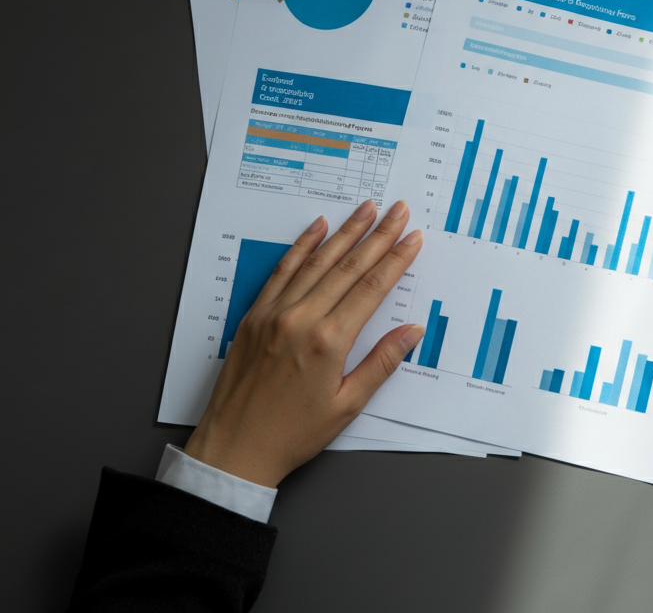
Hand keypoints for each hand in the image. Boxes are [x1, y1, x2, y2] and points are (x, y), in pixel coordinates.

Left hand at [184, 199, 424, 486]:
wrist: (234, 449)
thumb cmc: (292, 434)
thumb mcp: (347, 405)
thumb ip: (381, 363)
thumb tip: (412, 331)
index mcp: (328, 341)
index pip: (371, 288)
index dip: (395, 259)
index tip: (412, 237)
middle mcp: (301, 319)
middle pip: (348, 267)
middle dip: (378, 236)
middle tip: (398, 211)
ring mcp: (274, 313)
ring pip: (317, 262)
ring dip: (345, 232)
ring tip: (366, 209)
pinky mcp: (254, 315)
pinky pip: (282, 271)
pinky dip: (302, 247)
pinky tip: (317, 227)